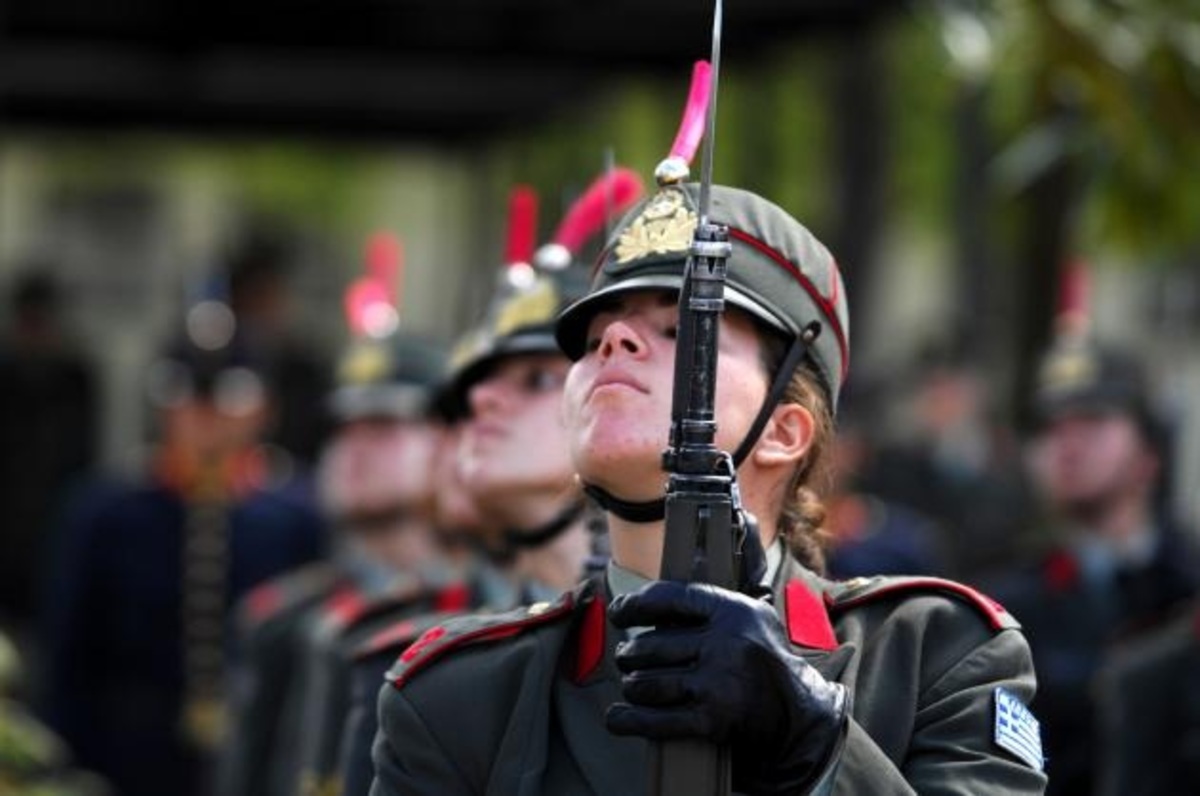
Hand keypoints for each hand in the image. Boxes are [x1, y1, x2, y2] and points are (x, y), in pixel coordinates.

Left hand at [606, 581, 846, 793]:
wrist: (800, 719)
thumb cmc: (767, 663)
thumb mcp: (755, 615)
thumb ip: (723, 591)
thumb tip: (711, 551)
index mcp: (734, 612)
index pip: (670, 598)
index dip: (635, 604)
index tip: (619, 610)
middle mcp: (726, 644)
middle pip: (650, 645)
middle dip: (629, 654)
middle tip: (627, 658)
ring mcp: (719, 683)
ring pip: (647, 682)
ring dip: (632, 687)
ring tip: (634, 685)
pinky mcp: (713, 720)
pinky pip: (656, 719)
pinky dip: (629, 720)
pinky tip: (617, 717)